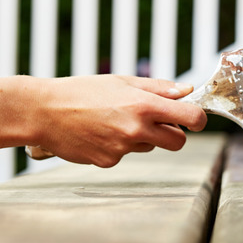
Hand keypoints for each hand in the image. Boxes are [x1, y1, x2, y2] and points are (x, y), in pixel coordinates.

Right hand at [29, 75, 206, 167]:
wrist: (43, 111)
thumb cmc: (82, 91)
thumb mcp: (122, 81)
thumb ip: (158, 88)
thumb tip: (186, 91)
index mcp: (144, 105)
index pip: (191, 118)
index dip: (198, 119)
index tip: (194, 118)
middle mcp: (137, 129)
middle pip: (178, 142)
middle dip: (174, 133)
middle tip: (157, 121)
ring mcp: (123, 148)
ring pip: (149, 146)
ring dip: (142, 137)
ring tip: (115, 120)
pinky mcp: (109, 161)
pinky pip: (125, 154)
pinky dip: (118, 145)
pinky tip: (99, 132)